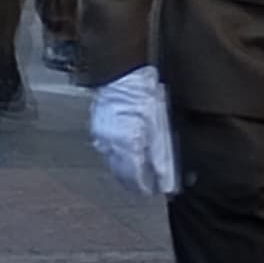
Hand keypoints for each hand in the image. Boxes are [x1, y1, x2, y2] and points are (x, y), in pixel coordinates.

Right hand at [89, 65, 177, 195]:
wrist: (121, 71)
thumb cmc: (142, 92)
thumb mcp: (158, 123)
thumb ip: (160, 154)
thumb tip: (164, 178)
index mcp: (126, 143)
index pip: (135, 177)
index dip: (146, 186)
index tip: (155, 191)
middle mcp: (110, 144)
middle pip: (122, 174)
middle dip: (135, 182)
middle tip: (148, 186)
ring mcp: (101, 137)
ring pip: (114, 163)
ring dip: (126, 171)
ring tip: (139, 173)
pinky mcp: (98, 128)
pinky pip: (108, 150)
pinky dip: (119, 157)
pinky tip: (127, 154)